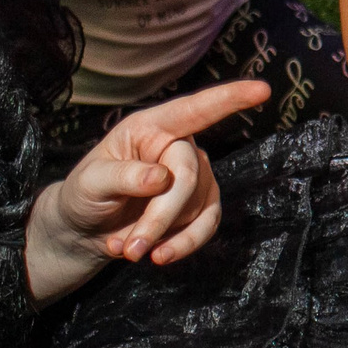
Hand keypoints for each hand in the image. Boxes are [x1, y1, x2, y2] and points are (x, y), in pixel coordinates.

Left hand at [43, 79, 269, 270]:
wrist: (86, 231)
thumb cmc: (85, 195)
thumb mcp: (89, 183)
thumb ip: (122, 176)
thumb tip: (161, 178)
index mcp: (151, 128)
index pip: (193, 110)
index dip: (229, 99)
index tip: (262, 91)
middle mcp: (177, 148)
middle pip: (189, 176)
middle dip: (161, 217)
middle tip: (133, 248)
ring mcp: (194, 178)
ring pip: (198, 206)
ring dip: (165, 235)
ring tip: (129, 250)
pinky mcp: (201, 208)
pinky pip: (208, 226)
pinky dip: (183, 245)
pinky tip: (158, 256)